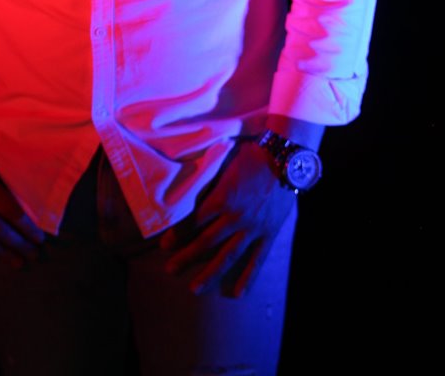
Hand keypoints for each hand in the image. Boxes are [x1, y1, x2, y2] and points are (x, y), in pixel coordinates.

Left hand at [160, 140, 295, 296]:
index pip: (194, 221)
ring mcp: (253, 227)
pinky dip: (247, 278)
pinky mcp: (269, 233)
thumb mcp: (224, 163)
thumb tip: (187, 189)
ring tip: (194, 288)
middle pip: (206, 242)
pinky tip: (236, 294)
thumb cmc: (251, 154)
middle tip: (170, 270)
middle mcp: (236, 216)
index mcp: (222, 197)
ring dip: (210, 273)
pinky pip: (257, 260)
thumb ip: (209, 181)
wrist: (284, 156)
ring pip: (228, 256)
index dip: (177, 234)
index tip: (164, 245)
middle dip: (186, 257)